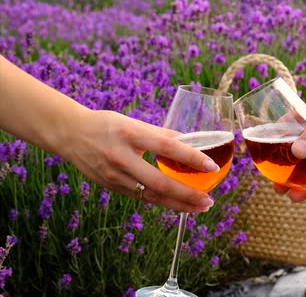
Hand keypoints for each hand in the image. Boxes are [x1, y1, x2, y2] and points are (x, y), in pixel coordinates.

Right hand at [61, 109, 218, 211]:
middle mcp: (121, 158)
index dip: (191, 158)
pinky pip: (142, 197)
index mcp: (130, 135)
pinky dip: (163, 201)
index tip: (212, 166)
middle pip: (159, 183)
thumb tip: (191, 142)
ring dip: (179, 204)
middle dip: (187, 195)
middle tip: (209, 200)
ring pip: (151, 196)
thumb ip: (162, 134)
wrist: (70, 135)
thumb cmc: (107, 125)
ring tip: (201, 206)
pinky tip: (179, 203)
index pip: (166, 147)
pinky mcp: (112, 187)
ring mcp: (114, 176)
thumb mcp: (134, 123)